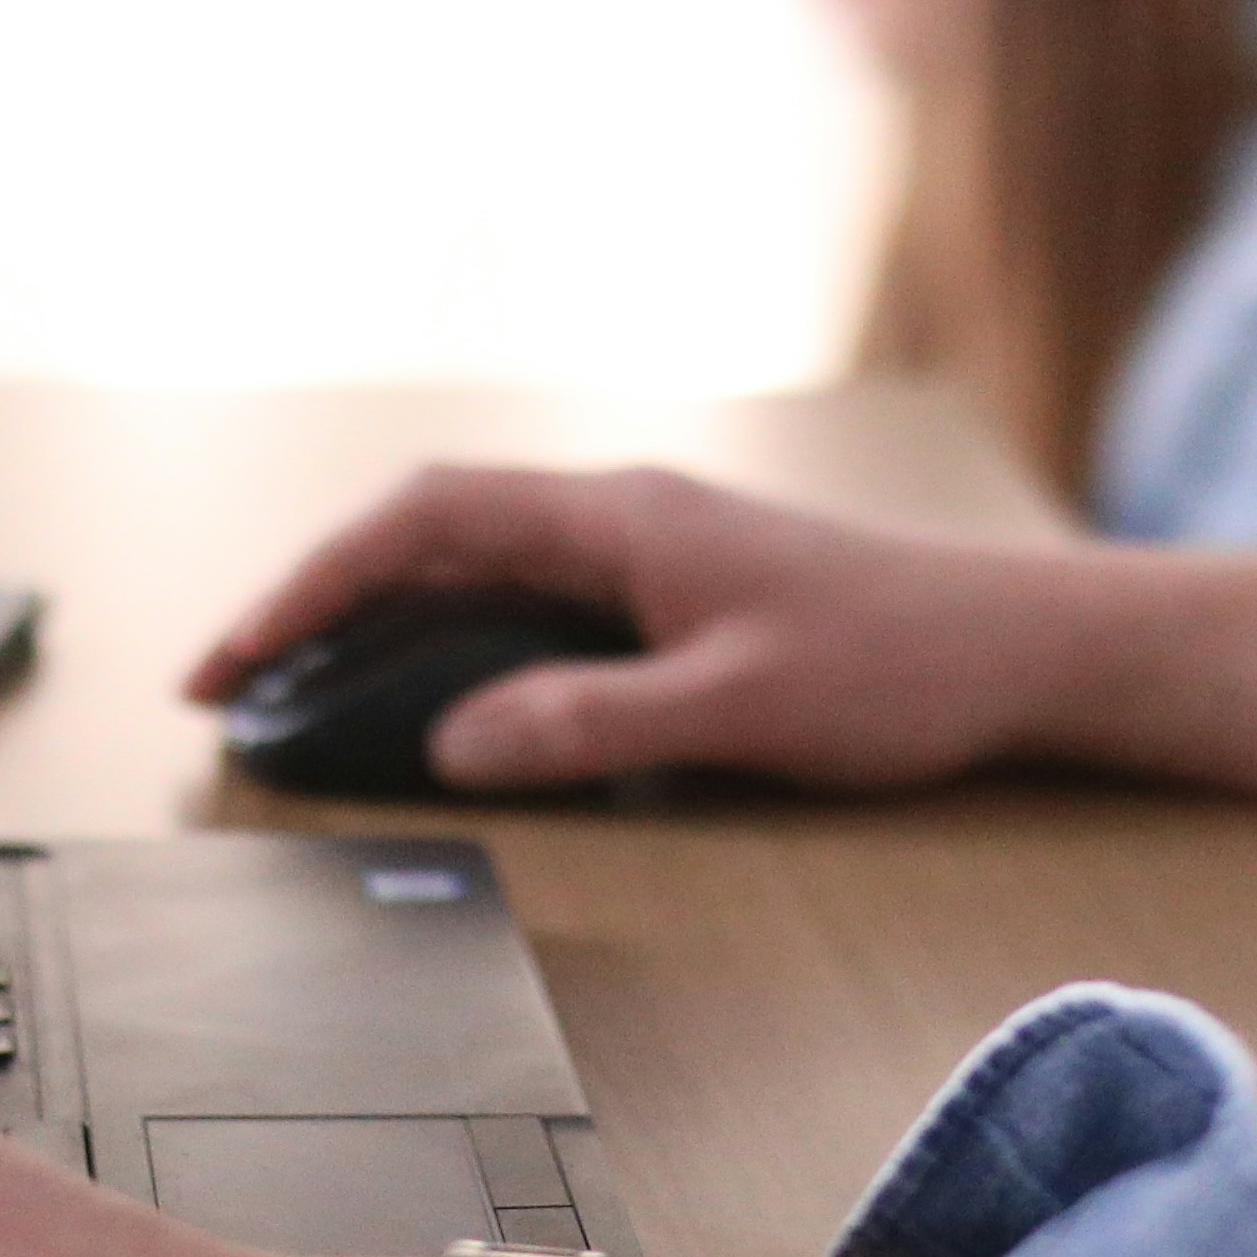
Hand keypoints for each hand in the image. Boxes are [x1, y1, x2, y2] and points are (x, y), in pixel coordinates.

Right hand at [185, 463, 1093, 798]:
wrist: (1026, 647)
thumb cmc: (899, 669)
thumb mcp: (735, 711)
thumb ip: (588, 723)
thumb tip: (452, 743)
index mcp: (620, 518)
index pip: (420, 522)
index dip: (308, 584)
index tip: (231, 660)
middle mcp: (624, 514)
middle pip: (428, 529)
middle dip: (314, 597)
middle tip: (232, 685)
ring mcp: (652, 548)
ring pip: (476, 560)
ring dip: (379, 615)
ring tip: (302, 691)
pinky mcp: (683, 588)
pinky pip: (531, 593)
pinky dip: (455, 633)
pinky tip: (438, 695)